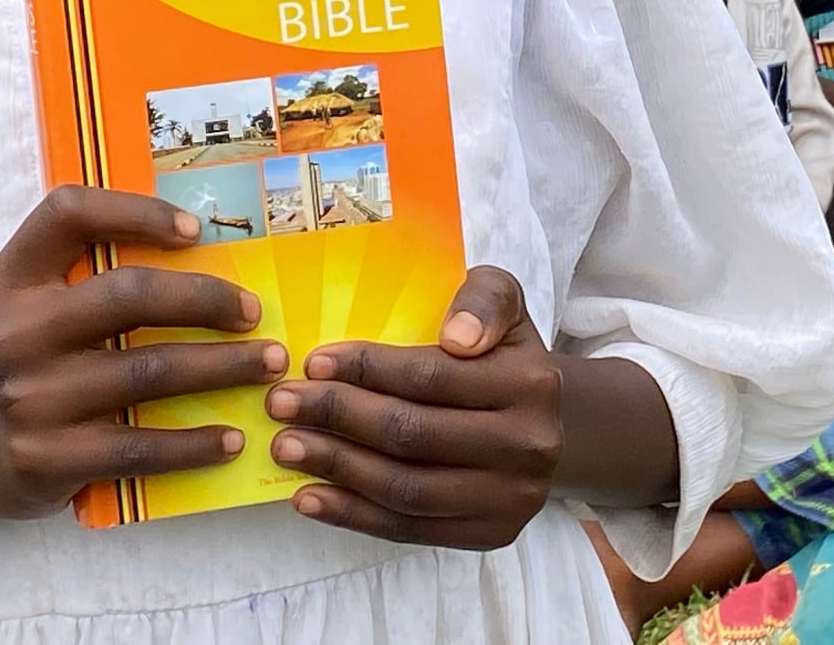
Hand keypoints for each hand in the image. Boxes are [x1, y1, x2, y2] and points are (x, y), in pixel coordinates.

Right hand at [0, 187, 282, 523]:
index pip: (68, 215)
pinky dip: (195, 442)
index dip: (136, 211)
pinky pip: (140, 447)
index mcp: (12, 281)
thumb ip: (83, 275)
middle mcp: (16, 333)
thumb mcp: (25, 305)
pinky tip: (232, 438)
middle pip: (129, 295)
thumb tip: (202, 252)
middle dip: (207, 298)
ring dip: (223, 367)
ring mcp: (30, 399)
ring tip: (268, 366)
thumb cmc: (19, 361)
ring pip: (149, 371)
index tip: (195, 230)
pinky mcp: (47, 459)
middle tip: (254, 311)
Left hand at [266, 266, 561, 548]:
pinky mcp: (490, 534)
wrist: (551, 425)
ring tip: (287, 447)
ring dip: (336, 468)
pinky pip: (410, 530)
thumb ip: (484, 299)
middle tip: (282, 403)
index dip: (367, 370)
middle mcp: (528, 445)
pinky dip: (352, 515)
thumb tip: (456, 336)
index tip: (312, 363)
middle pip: (413, 434)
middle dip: (338, 416)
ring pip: (406, 488)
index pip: (431, 377)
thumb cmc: (505, 356)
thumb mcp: (504, 306)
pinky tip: (310, 496)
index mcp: (530, 382)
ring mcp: (511, 498)